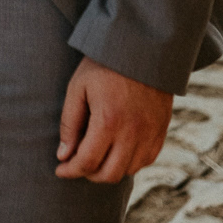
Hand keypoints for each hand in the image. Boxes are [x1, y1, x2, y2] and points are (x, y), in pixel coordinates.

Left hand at [55, 56, 172, 183]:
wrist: (141, 48)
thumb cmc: (104, 65)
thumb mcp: (78, 87)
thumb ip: (70, 123)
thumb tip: (63, 155)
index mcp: (108, 120)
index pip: (87, 162)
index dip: (70, 171)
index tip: (60, 169)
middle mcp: (133, 132)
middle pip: (109, 174)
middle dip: (89, 174)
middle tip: (77, 164)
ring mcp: (150, 133)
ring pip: (128, 170)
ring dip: (109, 169)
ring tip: (96, 155)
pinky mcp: (161, 131)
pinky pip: (146, 160)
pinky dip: (129, 162)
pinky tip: (117, 150)